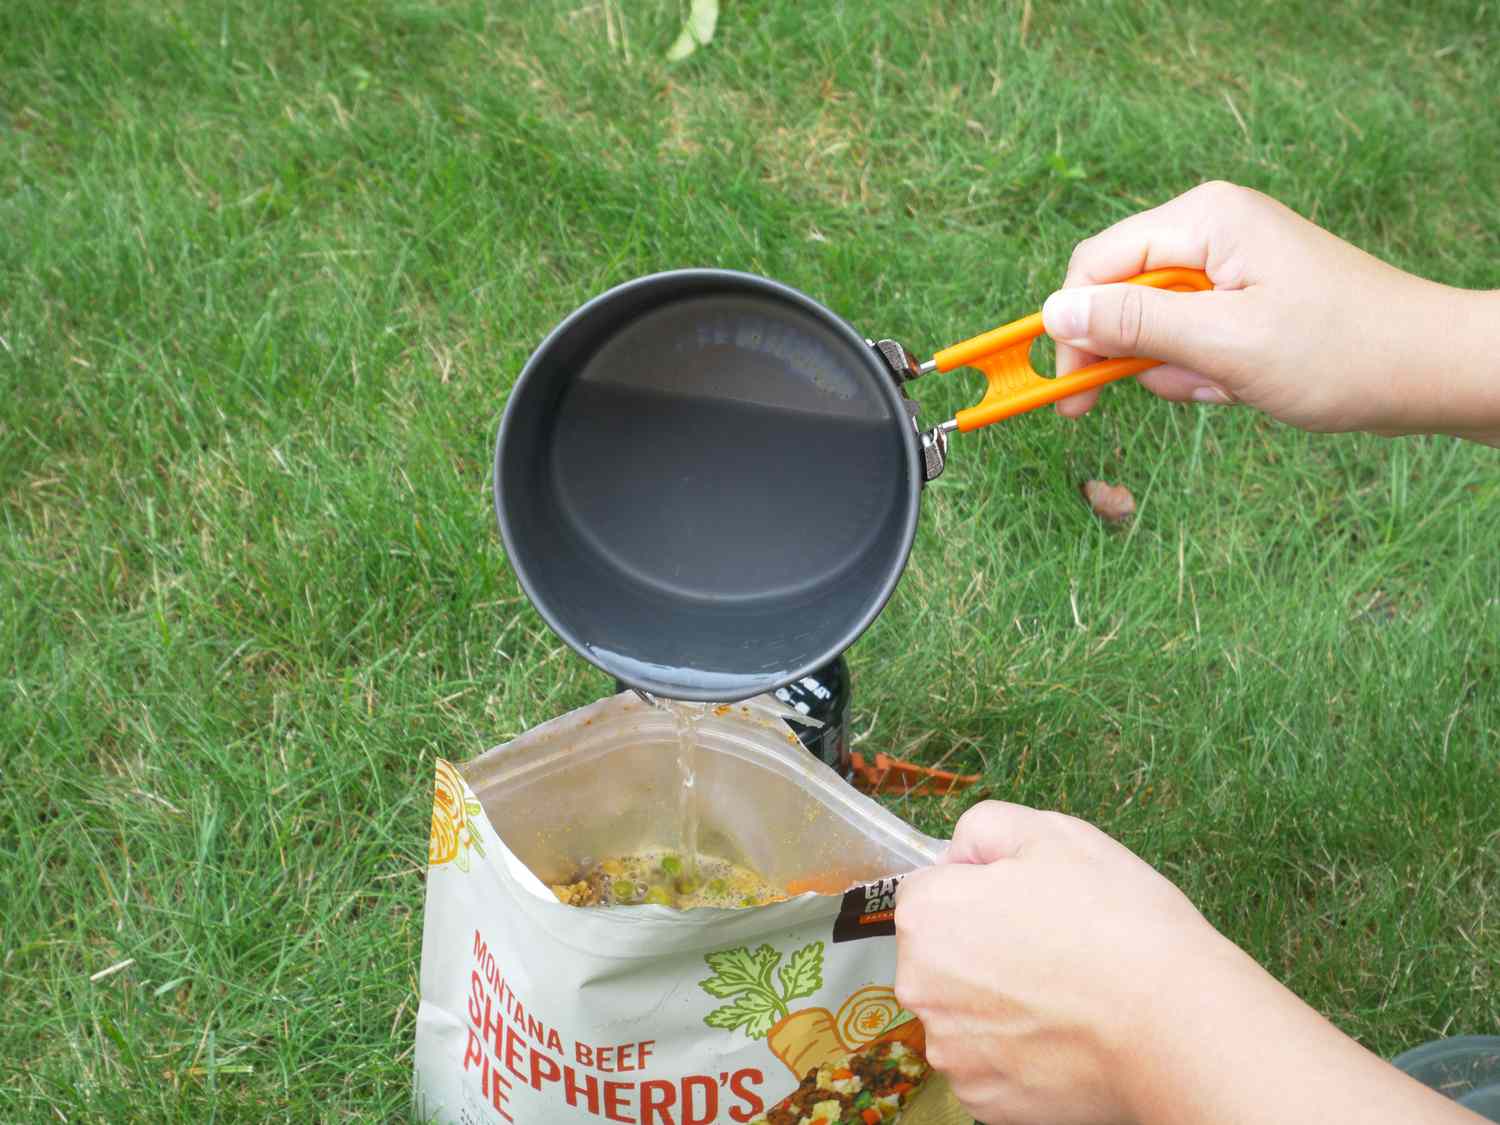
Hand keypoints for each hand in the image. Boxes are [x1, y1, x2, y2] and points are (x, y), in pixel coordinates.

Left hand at [894, 801, 1225, 1123]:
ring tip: (1064, 994)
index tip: (1027, 903)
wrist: (1176, 1023)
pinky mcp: (983, 1101)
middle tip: (1052, 946)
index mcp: (926, 916)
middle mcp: (920, 987)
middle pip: (941, 955)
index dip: (980, 890)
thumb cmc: (1117, 921)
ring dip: (998, 1003)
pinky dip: (1018, 1052)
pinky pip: (989, 1063)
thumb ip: (983, 829)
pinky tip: (1064, 1036)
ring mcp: (951, 1051)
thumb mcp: (1050, 832)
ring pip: (965, 1011)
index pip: (930, 891)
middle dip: (981, 946)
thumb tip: (958, 856)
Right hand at [1041, 181, 1499, 445]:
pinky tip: (1244, 384)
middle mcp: (1211, 227)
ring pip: (1154, 324)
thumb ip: (1134, 325)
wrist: (1430, 371)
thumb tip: (1052, 313)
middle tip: (1150, 394)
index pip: (1095, 265)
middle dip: (1135, 354)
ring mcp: (1230, 260)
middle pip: (1120, 293)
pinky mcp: (1244, 294)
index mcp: (1205, 218)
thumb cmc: (1342, 352)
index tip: (1066, 391)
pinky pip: (1190, 336)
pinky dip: (1204, 371)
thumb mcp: (1225, 343)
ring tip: (1229, 385)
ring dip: (1176, 369)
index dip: (1070, 329)